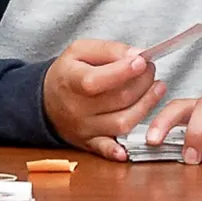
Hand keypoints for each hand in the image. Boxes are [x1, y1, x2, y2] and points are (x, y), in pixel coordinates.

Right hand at [43, 39, 165, 160]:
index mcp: (72, 81)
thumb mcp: (80, 51)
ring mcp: (84, 128)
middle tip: (151, 70)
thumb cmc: (67, 74)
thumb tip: (137, 55)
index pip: (98, 80)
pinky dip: (119, 150)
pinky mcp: (90, 142)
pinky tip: (130, 146)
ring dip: (146, 106)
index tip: (142, 61)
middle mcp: (77, 108)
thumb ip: (109, 50)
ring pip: (122, 122)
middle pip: (119, 99)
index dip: (124, 71)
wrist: (45, 102)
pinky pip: (106, 149)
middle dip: (143, 82)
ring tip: (157, 88)